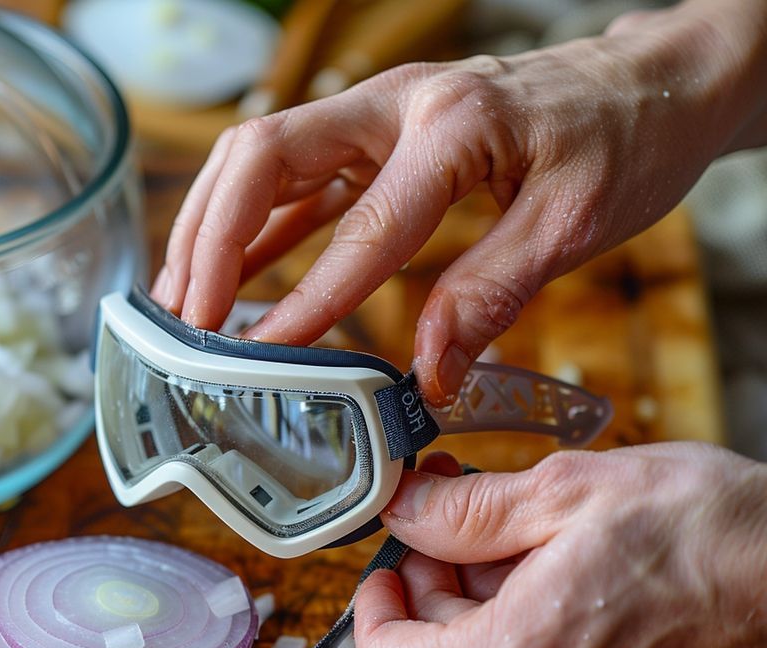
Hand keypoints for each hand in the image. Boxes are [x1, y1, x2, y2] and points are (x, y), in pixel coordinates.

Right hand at [152, 0, 766, 404]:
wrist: (647, 85)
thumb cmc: (623, 140)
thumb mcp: (574, 223)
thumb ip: (492, 292)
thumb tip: (427, 376)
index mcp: (454, 123)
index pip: (361, 219)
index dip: (308, 293)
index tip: (265, 353)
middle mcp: (395, 106)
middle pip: (263, 154)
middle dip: (211, 237)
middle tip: (190, 319)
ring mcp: (376, 118)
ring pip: (258, 162)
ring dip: (211, 229)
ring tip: (185, 307)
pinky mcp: (373, 142)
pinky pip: (292, 184)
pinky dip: (251, 232)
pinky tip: (232, 283)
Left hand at [353, 444, 766, 647]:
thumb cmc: (699, 527)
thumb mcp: (563, 493)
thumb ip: (463, 510)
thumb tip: (399, 509)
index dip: (369, 605)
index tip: (384, 556)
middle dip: (428, 574)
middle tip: (448, 500)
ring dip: (473, 586)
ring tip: (507, 515)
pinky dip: (515, 607)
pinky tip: (545, 550)